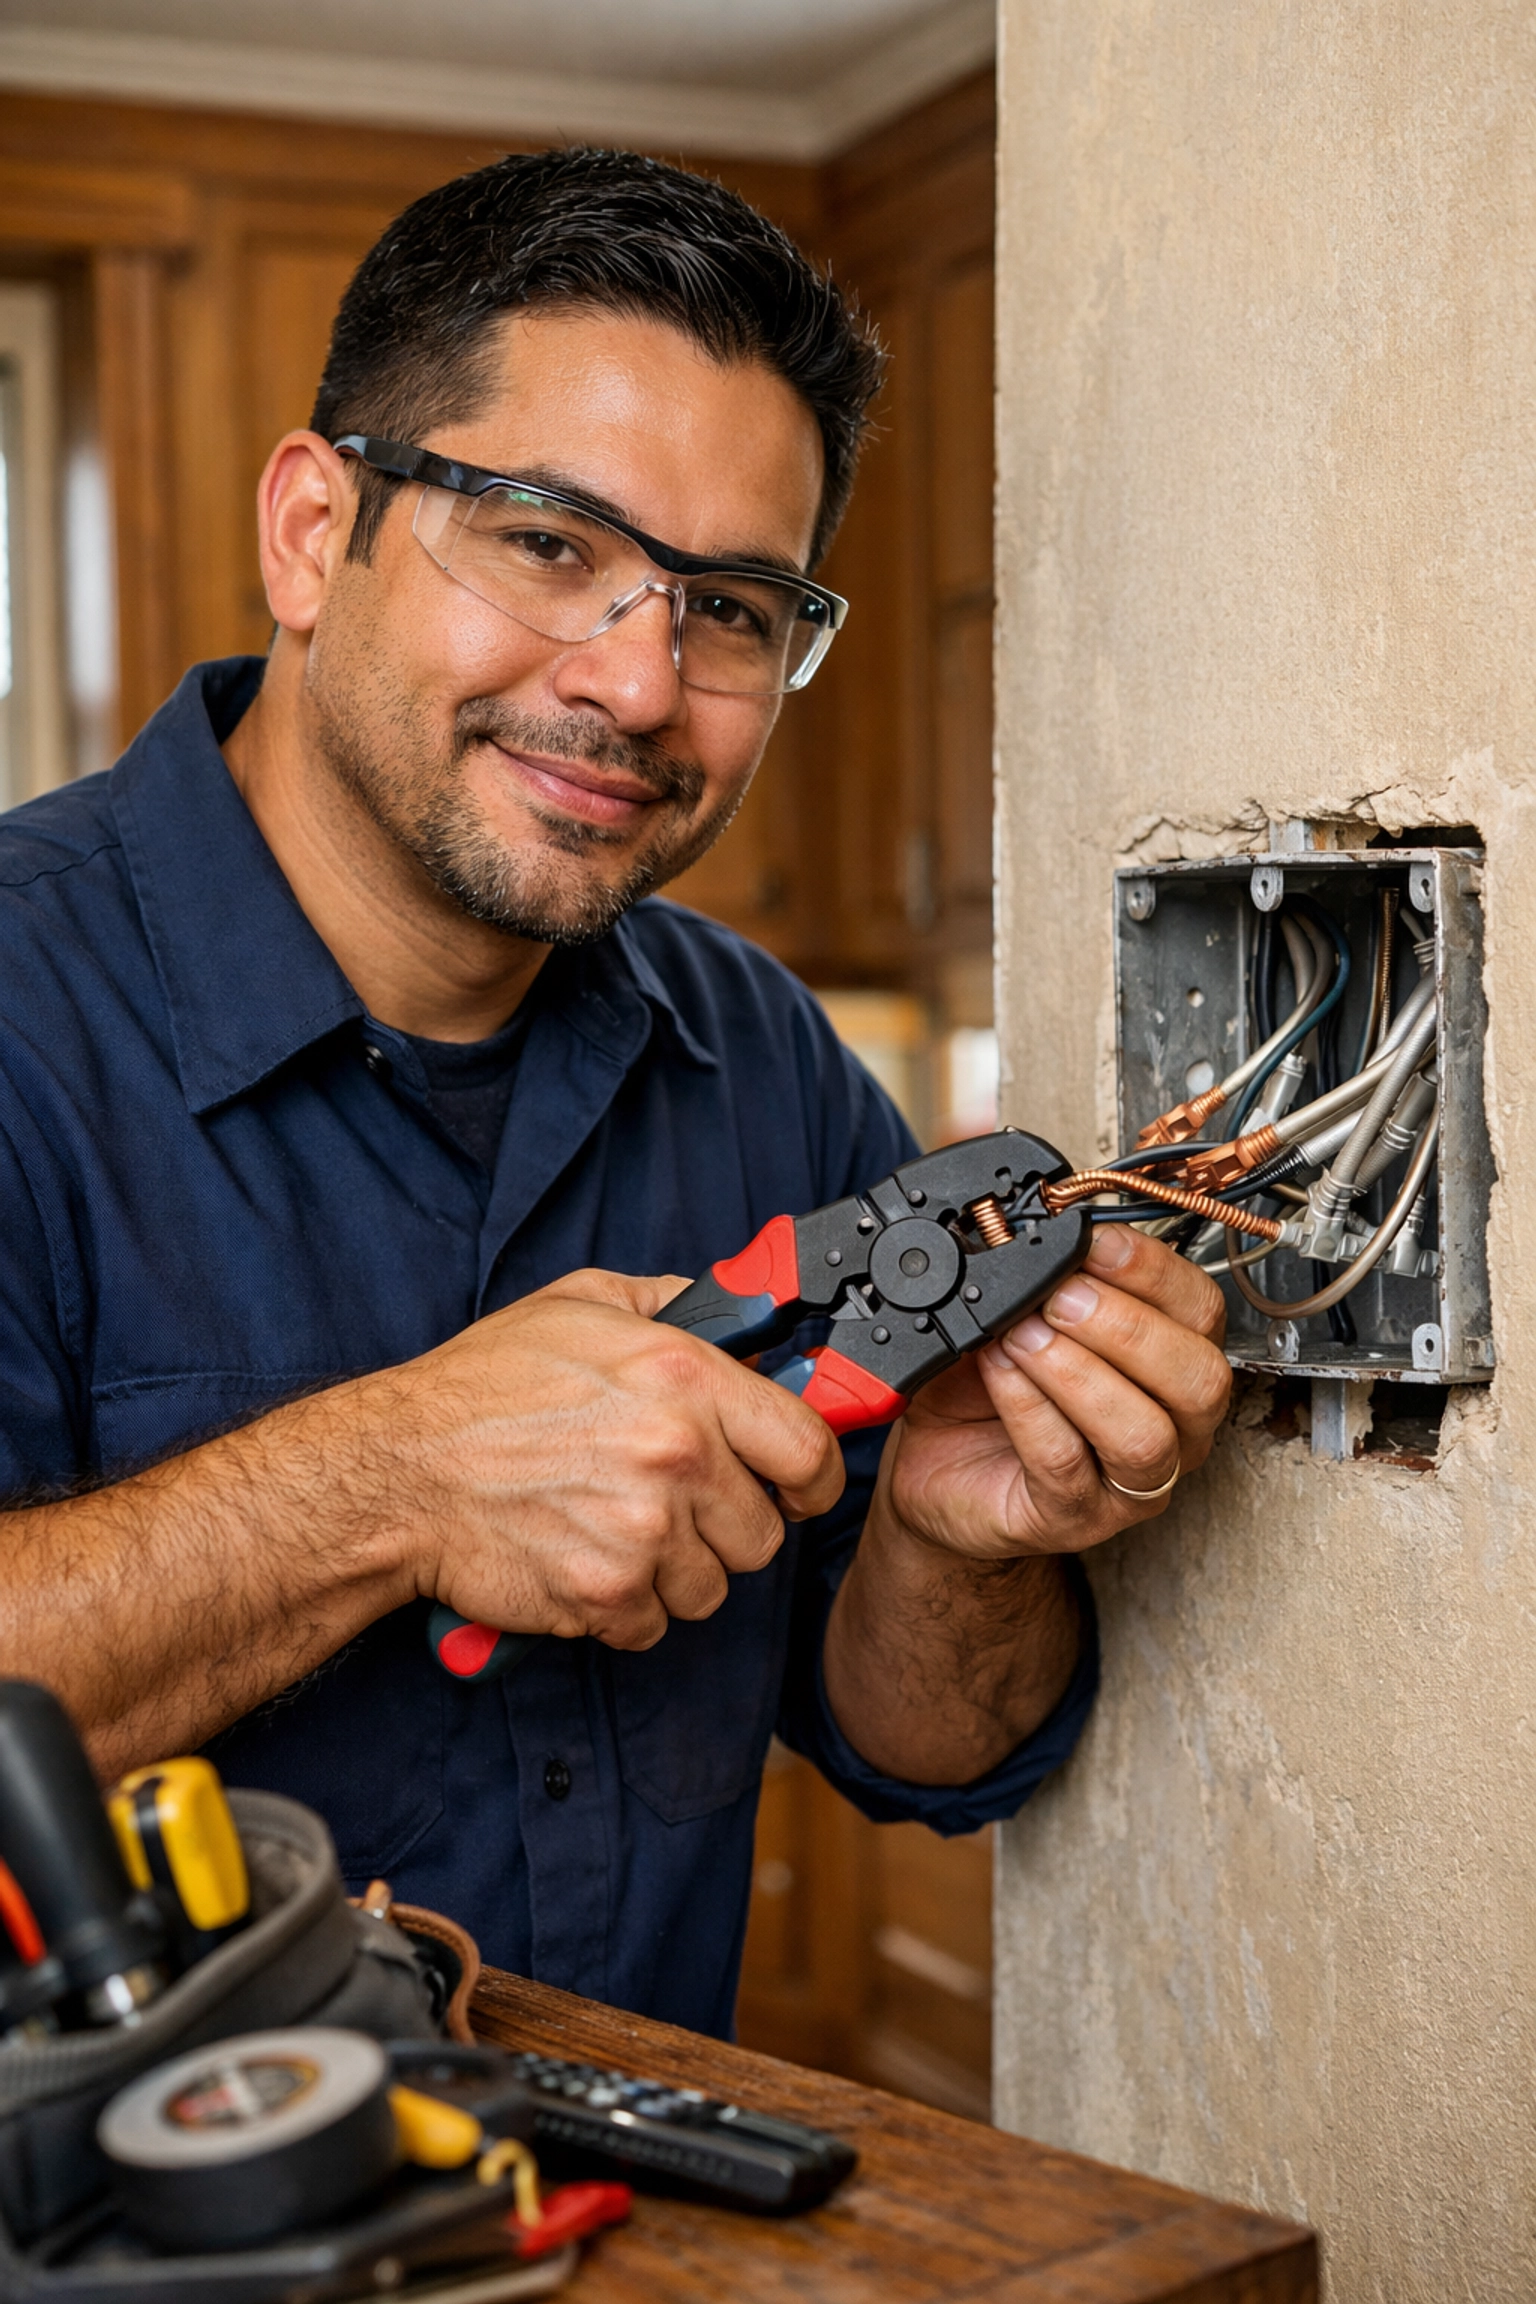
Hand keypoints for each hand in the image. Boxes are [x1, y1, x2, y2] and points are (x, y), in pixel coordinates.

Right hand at [381, 1270, 843, 1649]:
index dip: (811, 1476)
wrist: (399, 1469)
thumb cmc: (484, 1386)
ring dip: (675, 1571)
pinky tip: (586, 1562)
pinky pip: (655, 1625)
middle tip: (675, 1506)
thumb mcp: (582, 1303)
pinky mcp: (605, 1595)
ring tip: (616, 1530)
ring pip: (711, 1586)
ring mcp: (644, 1534)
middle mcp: (678, 1458)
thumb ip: (673, 1304)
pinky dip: (625, 1608)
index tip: (795, 1485)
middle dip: (727, 1526)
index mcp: (686, 1380)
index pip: (810, 1449)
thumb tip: (739, 1314)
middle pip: (764, 1533)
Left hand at [881, 1224, 1230, 1560]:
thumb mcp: (1017, 1312)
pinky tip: (998, 1369)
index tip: (1092, 1240)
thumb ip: (1039, 1272)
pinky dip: (1028, 1407)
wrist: (937, 1465)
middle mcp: (1172, 1427)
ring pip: (1143, 1433)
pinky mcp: (1073, 1518)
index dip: (1153, 1270)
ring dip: (1077, 1371)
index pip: (1202, 1311)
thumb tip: (1031, 1220)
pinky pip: (1066, 1462)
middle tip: (1058, 1295)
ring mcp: (1127, 1483)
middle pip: (1198, 1378)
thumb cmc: (988, 1387)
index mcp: (1172, 1361)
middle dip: (1127, 1326)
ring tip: (1020, 1334)